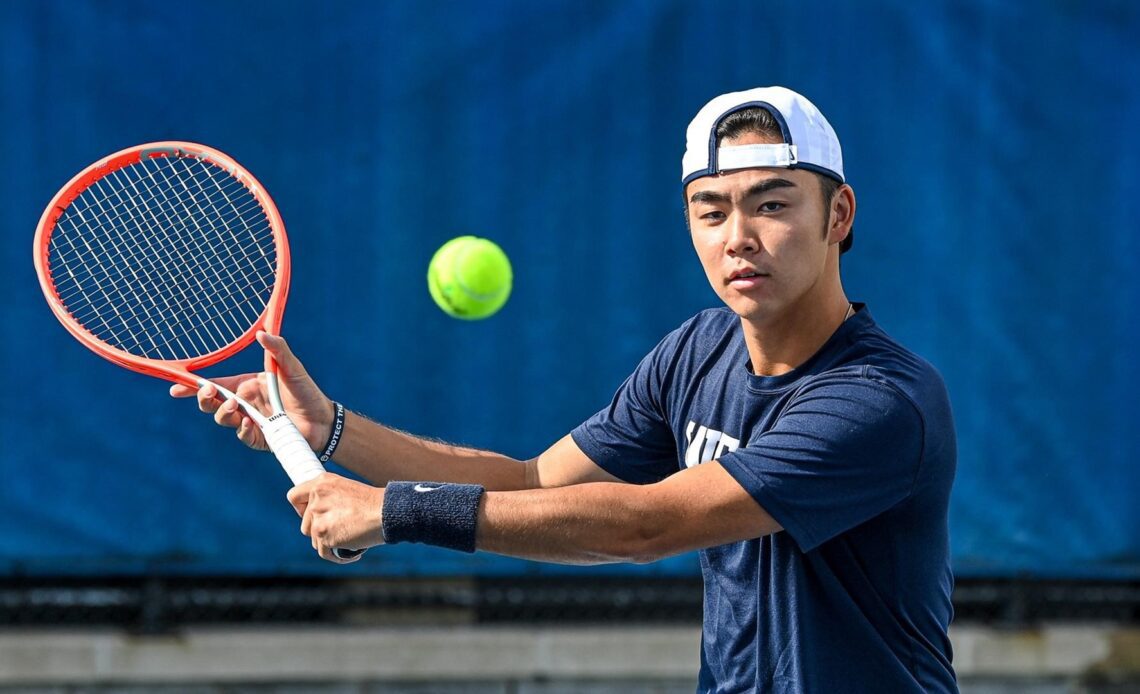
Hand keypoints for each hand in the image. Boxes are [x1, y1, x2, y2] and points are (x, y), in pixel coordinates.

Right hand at [169, 332, 334, 450]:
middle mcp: (245, 404)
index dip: (193, 387)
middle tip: (208, 393)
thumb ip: (278, 350)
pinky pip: (243, 435)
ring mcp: (250, 422)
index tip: (175, 387)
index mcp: (247, 386)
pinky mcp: (259, 438)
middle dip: (203, 399)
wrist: (324, 419)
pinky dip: (242, 429)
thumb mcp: (292, 368)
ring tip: (235, 406)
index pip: (214, 385)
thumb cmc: (307, 392)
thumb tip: (261, 333)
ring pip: (223, 419)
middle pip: (211, 404)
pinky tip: (248, 423)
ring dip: (223, 413)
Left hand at [287, 472, 384, 562]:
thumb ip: (327, 498)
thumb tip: (316, 515)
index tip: (313, 516)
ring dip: (329, 544)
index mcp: (321, 483)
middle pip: (305, 524)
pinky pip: (324, 552)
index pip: (294, 497)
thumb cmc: (373, 503)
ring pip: (314, 539)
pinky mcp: (324, 535)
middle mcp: (316, 498)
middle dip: (320, 531)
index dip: (301, 509)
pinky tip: (352, 552)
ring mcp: (319, 517)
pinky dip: (338, 556)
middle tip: (339, 531)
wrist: (387, 512)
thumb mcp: (346, 489)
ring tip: (348, 541)